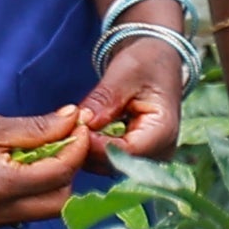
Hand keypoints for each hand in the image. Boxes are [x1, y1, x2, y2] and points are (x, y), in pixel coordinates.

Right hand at [0, 104, 97, 228]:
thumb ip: (39, 128)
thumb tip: (74, 119)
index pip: (60, 174)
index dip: (76, 149)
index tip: (79, 128)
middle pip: (58, 204)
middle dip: (68, 173)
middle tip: (62, 144)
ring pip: (39, 213)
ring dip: (50, 186)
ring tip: (40, 156)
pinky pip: (18, 215)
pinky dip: (29, 195)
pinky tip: (19, 171)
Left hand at [80, 32, 188, 163]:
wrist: (159, 62)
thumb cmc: (146, 63)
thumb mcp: (124, 74)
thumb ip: (104, 99)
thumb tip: (81, 122)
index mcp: (163, 130)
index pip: (123, 152)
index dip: (93, 145)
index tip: (71, 126)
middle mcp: (160, 151)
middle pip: (114, 164)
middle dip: (86, 149)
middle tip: (65, 126)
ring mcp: (150, 156)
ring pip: (108, 166)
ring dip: (87, 150)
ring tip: (72, 127)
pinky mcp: (138, 156)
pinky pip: (109, 160)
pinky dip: (93, 149)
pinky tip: (82, 132)